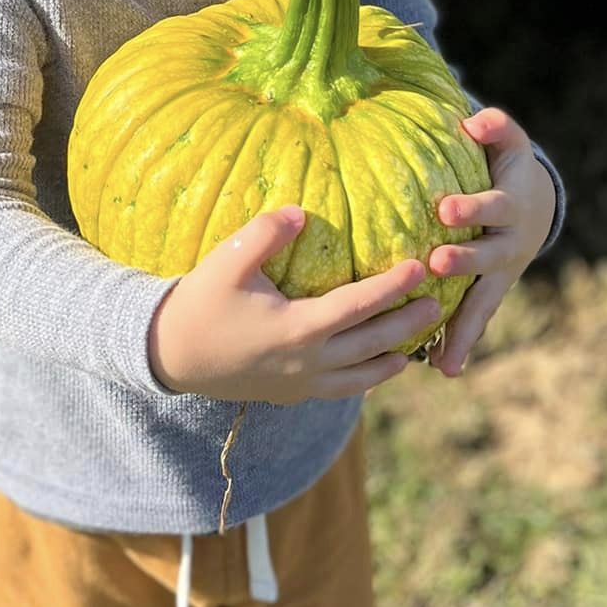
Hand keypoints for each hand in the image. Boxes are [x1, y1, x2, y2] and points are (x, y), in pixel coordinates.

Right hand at [147, 205, 440, 403]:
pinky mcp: (290, 394)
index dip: (392, 286)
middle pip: (372, 344)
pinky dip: (363, 380)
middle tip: (436, 306)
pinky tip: (370, 370)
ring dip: (391, 360)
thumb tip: (300, 212)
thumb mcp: (227, 260)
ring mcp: (301, 383)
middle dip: (407, 325)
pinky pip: (339, 391)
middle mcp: (308, 361)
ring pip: (361, 376)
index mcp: (299, 328)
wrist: (170, 356)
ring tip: (413, 347)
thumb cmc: (200, 302)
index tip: (419, 268)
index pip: (359, 305)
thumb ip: (266, 233)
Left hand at [426, 108, 555, 378]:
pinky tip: (448, 369)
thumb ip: (495, 128)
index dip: (472, 208)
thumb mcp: (508, 142)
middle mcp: (509, 243)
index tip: (444, 209)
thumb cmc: (507, 166)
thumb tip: (474, 121)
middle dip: (463, 261)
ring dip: (463, 323)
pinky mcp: (492, 290)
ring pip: (483, 299)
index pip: (492, 206)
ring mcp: (502, 272)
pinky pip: (479, 318)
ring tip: (443, 353)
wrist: (537, 205)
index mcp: (510, 206)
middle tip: (436, 263)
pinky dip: (464, 344)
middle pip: (487, 255)